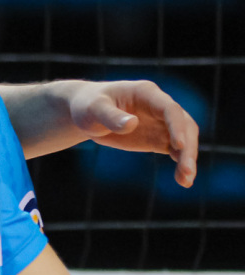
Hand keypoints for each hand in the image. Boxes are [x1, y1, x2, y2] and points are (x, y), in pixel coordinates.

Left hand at [66, 80, 198, 186]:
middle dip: (188, 148)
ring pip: (184, 139)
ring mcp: (161, 123)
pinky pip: (175, 151)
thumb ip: (110, 116)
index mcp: (146, 93)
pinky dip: (180, 164)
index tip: (179, 145)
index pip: (170, 109)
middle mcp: (159, 107)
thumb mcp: (93, 110)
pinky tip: (183, 180)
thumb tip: (131, 124)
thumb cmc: (88, 106)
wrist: (86, 113)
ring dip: (187, 159)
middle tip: (187, 171)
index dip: (177, 126)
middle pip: (184, 125)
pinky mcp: (158, 138)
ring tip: (186, 181)